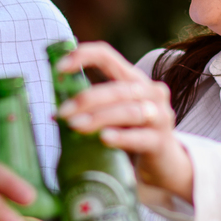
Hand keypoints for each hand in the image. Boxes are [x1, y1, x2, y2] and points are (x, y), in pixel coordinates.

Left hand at [55, 42, 194, 202]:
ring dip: (99, 117)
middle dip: (87, 98)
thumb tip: (54, 114)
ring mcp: (159, 116)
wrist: (166, 164)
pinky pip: (140, 137)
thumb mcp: (113, 116)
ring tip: (75, 126)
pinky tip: (104, 138)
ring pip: (128, 111)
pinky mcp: (161, 141)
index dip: (83, 56)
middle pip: (117, 88)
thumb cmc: (133, 134)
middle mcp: (150, 92)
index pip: (108, 56)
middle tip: (63, 112)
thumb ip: (91, 109)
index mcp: (133, 79)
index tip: (58, 68)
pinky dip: (121, 137)